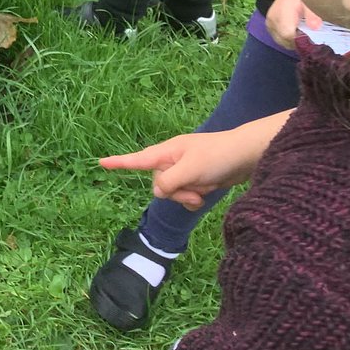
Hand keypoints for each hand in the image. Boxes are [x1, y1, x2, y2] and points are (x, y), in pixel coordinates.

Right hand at [99, 111, 293, 209]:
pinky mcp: (197, 180)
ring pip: (172, 192)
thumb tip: (156, 191)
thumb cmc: (219, 155)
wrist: (249, 156)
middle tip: (194, 189)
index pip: (138, 159)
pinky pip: (186, 195)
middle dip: (174, 192)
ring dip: (187, 197)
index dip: (119, 163)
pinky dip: (194, 198)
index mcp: (167, 151)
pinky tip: (207, 193)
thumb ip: (168, 181)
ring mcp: (185, 170)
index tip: (100, 163)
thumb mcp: (191, 169)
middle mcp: (173, 160)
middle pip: (159, 183)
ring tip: (204, 191)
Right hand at [265, 0, 321, 49]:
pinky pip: (276, 36)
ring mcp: (269, 22)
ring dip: (290, 42)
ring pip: (279, 40)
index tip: (310, 42)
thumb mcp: (309, 2)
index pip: (288, 35)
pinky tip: (294, 35)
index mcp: (283, 14)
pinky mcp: (268, 23)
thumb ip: (312, 15)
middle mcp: (273, 20)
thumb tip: (315, 27)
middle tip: (308, 42)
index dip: (299, 42)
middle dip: (296, 44)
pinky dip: (285, 39)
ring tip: (301, 38)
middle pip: (283, 40)